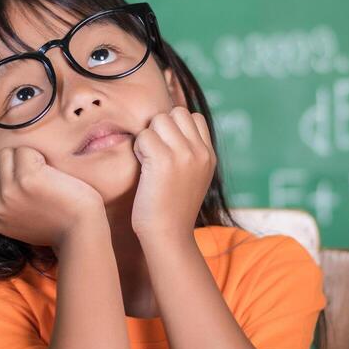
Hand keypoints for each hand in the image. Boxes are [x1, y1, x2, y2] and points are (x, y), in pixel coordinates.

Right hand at [0, 146, 106, 248]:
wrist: (81, 232)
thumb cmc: (61, 226)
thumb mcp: (22, 225)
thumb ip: (8, 209)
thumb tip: (3, 185)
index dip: (1, 179)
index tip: (22, 183)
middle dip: (10, 165)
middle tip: (35, 175)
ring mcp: (10, 191)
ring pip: (5, 155)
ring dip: (24, 158)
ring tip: (43, 172)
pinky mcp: (27, 178)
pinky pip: (25, 151)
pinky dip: (39, 156)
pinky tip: (51, 171)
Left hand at [130, 107, 216, 240]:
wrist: (168, 235)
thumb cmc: (172, 209)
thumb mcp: (193, 178)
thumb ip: (190, 153)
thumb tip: (172, 127)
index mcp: (209, 155)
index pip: (194, 117)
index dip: (175, 127)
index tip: (167, 149)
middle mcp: (201, 151)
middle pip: (175, 113)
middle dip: (161, 128)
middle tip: (155, 154)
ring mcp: (184, 154)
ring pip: (159, 120)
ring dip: (148, 137)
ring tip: (149, 162)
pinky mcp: (164, 159)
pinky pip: (144, 136)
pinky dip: (138, 149)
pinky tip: (143, 169)